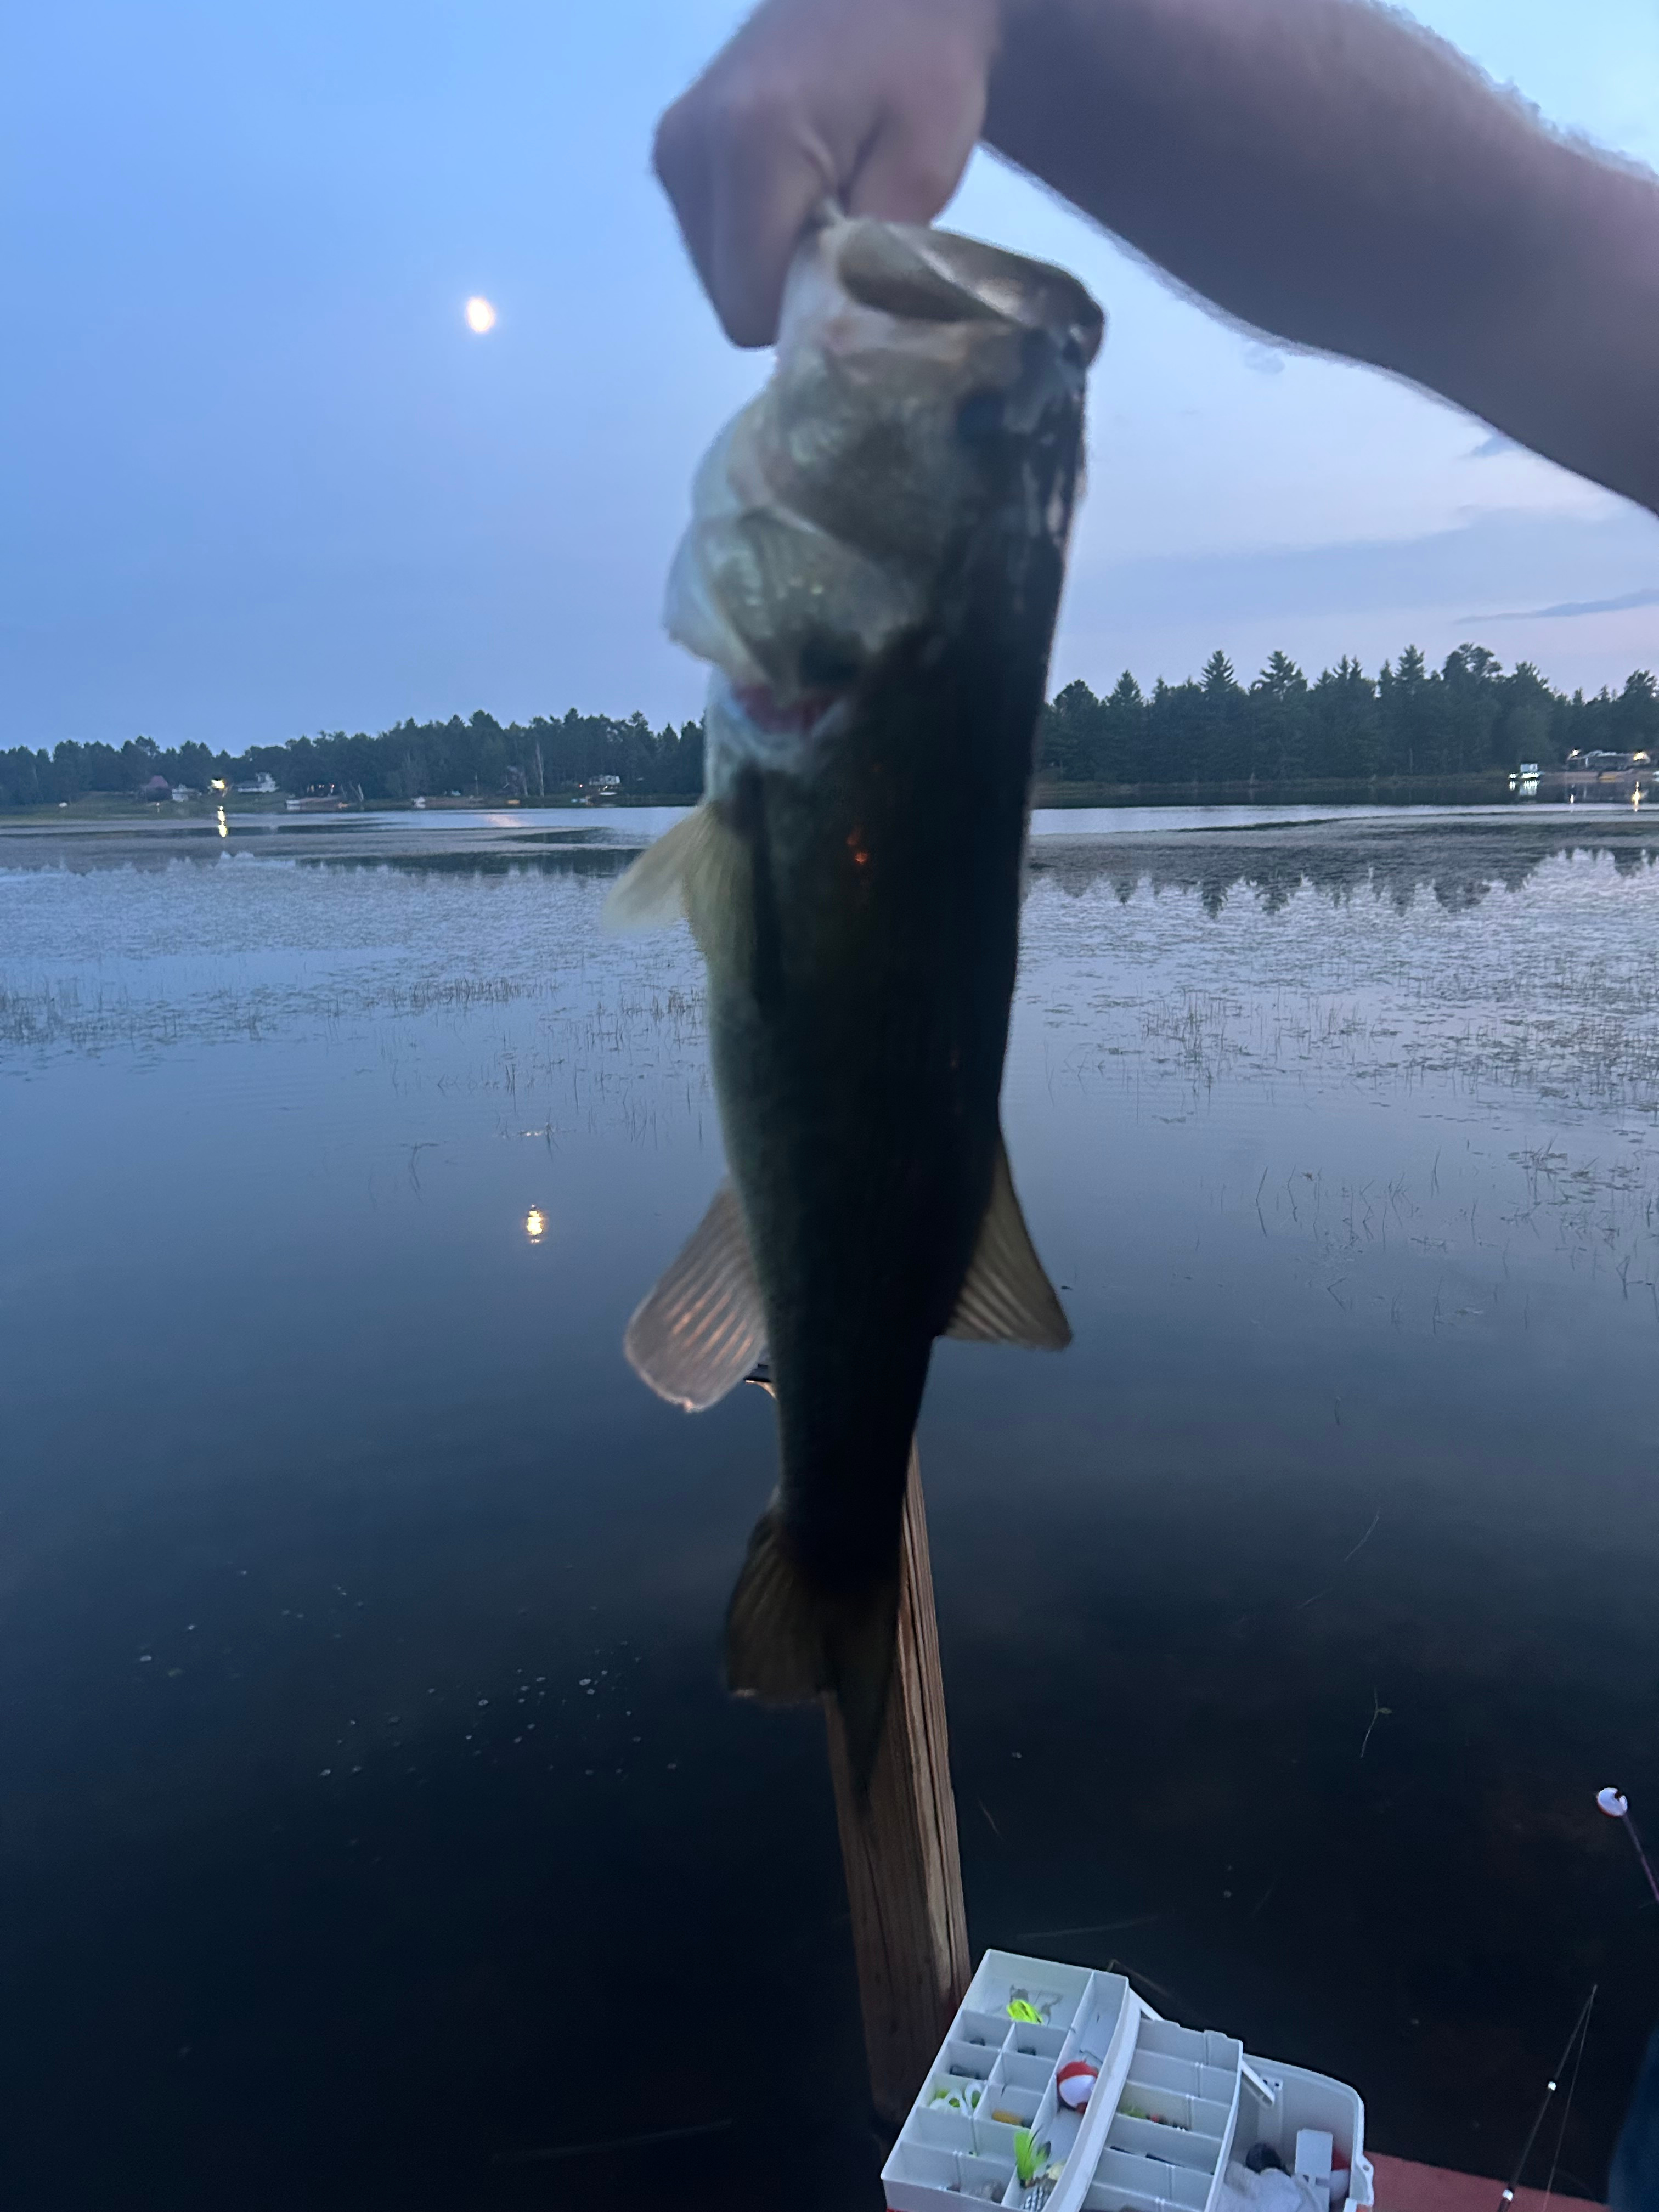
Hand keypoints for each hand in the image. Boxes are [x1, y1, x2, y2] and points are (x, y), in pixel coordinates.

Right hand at [654, 0, 1002, 346]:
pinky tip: (797, 188)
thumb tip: (836, 331)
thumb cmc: (922, 58)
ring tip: (826, 201)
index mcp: (751, 146)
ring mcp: (673, 147)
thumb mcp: (926, 163)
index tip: (856, 272)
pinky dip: (754, 234)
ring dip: (772, 263)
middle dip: (789, 289)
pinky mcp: (672, 147)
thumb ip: (874, 257)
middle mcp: (690, 149)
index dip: (807, 314)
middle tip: (848, 231)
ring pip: (717, 274)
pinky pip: (709, 238)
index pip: (750, 306)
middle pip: (729, 297)